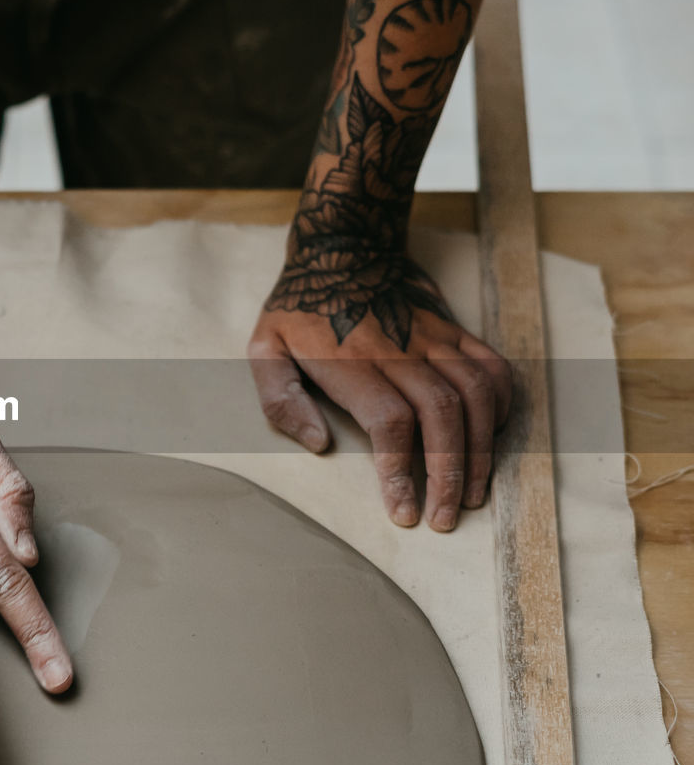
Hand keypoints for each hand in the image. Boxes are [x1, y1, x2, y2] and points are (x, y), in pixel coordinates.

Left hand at [247, 243, 511, 531]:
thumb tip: (318, 443)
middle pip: (441, 414)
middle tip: (445, 518)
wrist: (343, 247)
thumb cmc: (298, 309)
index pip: (389, 422)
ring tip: (472, 493)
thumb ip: (280, 398)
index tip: (404, 511)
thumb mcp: (264, 349)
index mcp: (351, 361)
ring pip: (475, 394)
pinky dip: (500, 406)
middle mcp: (399, 349)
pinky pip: (492, 368)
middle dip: (448, 474)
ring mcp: (432, 338)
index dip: (401, 470)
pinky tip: (489, 439)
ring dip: (480, 449)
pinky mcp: (454, 330)